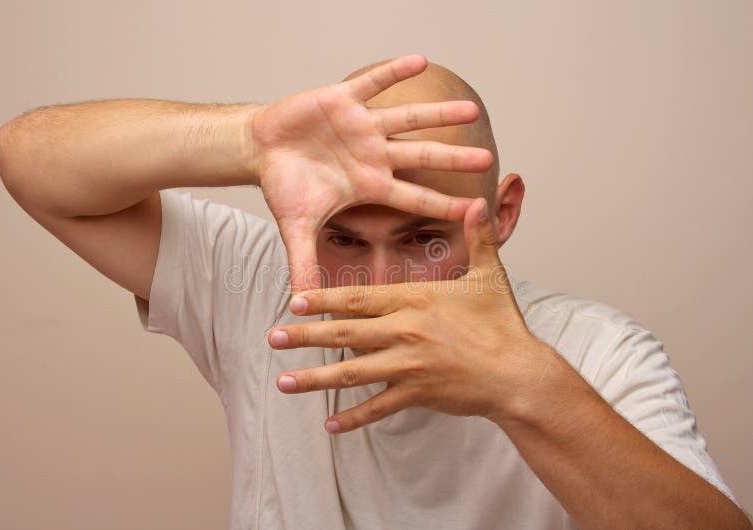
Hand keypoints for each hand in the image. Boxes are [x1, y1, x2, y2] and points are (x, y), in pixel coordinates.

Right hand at [249, 54, 494, 291]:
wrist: (264, 150)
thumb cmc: (285, 187)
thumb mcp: (296, 227)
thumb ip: (304, 262)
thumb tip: (302, 303)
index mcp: (370, 184)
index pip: (414, 197)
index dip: (445, 203)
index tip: (477, 209)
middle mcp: (374, 155)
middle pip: (422, 156)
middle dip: (454, 157)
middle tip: (488, 158)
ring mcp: (362, 126)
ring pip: (407, 118)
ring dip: (438, 114)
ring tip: (471, 108)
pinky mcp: (343, 98)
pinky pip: (373, 82)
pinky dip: (393, 72)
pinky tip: (419, 60)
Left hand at [266, 197, 554, 433]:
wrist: (519, 374)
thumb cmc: (503, 324)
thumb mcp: (489, 276)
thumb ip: (478, 238)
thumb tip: (478, 201)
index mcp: (415, 301)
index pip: (358, 298)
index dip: (323, 299)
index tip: (293, 301)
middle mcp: (405, 332)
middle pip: (344, 334)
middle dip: (304, 336)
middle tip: (272, 338)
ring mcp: (408, 366)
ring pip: (351, 373)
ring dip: (314, 379)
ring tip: (283, 382)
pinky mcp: (417, 394)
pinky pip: (378, 408)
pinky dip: (353, 418)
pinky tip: (329, 425)